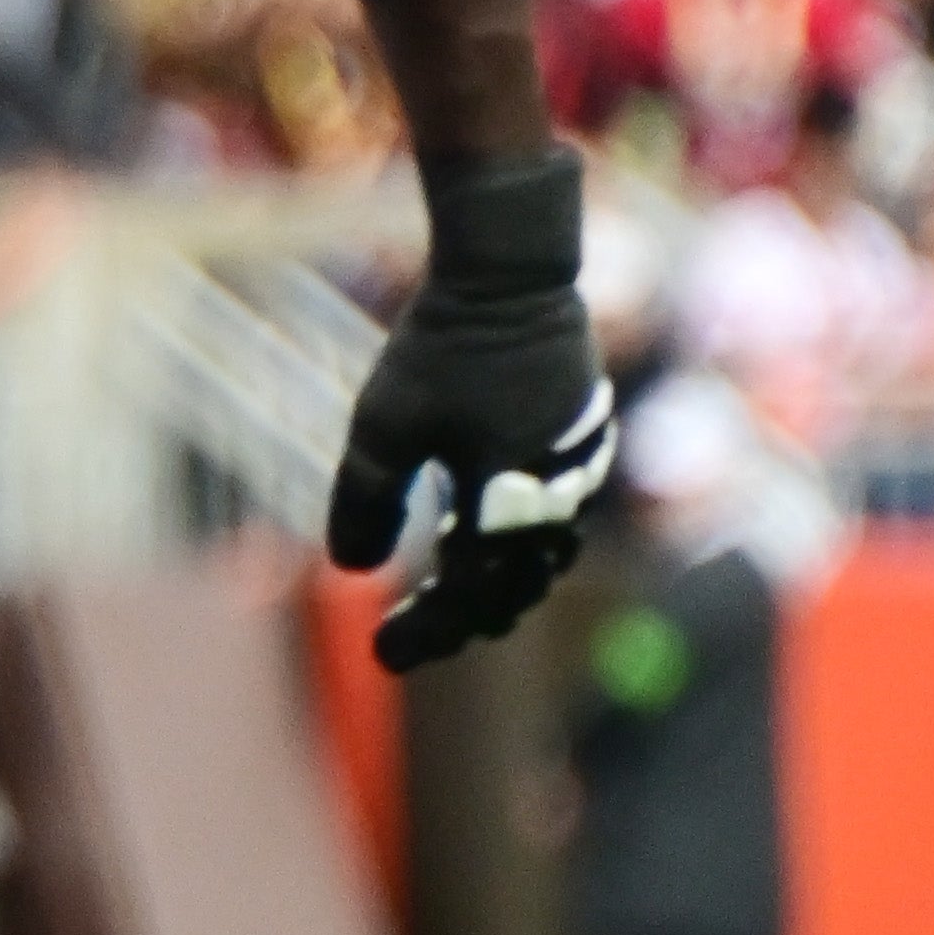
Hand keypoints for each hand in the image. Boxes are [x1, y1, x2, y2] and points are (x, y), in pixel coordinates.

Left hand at [328, 143, 612, 670]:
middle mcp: (554, 497)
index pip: (469, 598)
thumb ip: (364, 502)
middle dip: (465, 620)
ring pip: (544, 555)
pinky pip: (558, 513)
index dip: (428, 632)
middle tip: (417, 638)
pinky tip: (487, 538)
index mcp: (507, 507)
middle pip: (515, 588)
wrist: (511, 279)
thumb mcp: (382, 429)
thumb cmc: (441, 353)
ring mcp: (577, 467)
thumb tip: (351, 571)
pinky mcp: (582, 439)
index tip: (384, 655)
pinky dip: (522, 543)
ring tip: (454, 604)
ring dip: (500, 587)